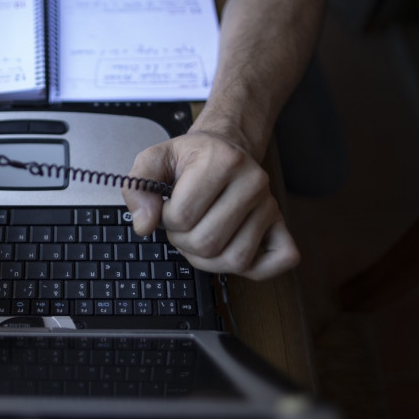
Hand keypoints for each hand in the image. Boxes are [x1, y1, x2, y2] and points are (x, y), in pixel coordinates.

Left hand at [122, 131, 298, 279]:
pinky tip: (232, 249)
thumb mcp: (155, 160)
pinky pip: (278, 261)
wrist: (223, 150)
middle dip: (184, 241)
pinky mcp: (281, 225)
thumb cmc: (191, 159)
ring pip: (236, 260)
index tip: (169, 207)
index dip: (165, 220)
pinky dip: (255, 268)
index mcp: (222, 160)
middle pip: (208, 243)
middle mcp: (253, 181)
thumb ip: (138, 188)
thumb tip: (144, 225)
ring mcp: (270, 205)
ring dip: (208, 259)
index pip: (182, 217)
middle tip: (184, 224)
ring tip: (201, 235)